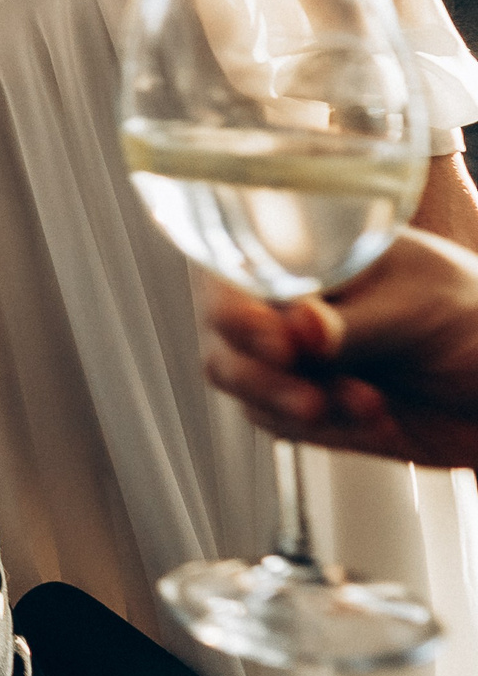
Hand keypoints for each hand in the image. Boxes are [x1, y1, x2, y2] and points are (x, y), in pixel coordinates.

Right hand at [201, 229, 477, 467]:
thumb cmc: (475, 320)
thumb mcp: (420, 308)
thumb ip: (355, 323)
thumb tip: (298, 324)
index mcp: (306, 248)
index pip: (234, 262)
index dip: (237, 302)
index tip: (277, 341)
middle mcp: (285, 296)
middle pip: (223, 327)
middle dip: (259, 368)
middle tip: (310, 397)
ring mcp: (290, 351)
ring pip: (236, 376)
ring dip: (290, 400)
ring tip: (366, 408)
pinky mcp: (303, 402)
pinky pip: (275, 419)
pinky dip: (320, 427)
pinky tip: (377, 417)